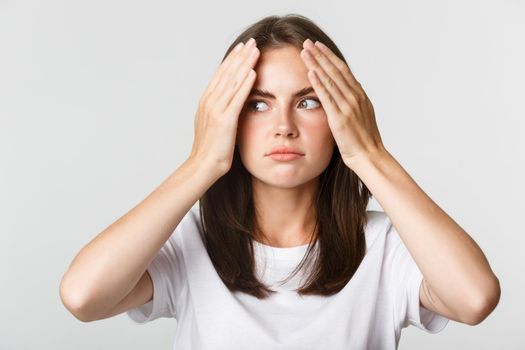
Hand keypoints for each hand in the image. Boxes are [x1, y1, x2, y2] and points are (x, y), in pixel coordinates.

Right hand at [189, 38, 259, 176]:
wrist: (202, 166)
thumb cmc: (210, 149)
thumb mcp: (213, 124)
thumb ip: (221, 110)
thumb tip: (230, 102)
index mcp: (206, 101)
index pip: (221, 75)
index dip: (232, 60)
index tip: (242, 48)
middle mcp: (209, 102)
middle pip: (227, 73)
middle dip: (240, 56)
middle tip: (252, 42)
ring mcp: (216, 110)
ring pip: (232, 81)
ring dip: (244, 64)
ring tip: (256, 50)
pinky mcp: (225, 120)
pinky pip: (237, 98)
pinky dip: (245, 84)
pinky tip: (253, 72)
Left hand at [300, 38, 386, 168]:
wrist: (370, 156)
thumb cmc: (364, 141)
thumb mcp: (362, 116)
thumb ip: (355, 103)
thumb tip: (353, 90)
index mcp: (360, 96)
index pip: (343, 70)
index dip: (330, 57)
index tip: (319, 47)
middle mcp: (355, 97)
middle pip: (335, 70)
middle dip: (321, 55)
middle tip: (307, 42)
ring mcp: (348, 106)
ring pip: (330, 79)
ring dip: (316, 63)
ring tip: (304, 52)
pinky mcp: (340, 117)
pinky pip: (328, 97)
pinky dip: (319, 83)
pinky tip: (310, 72)